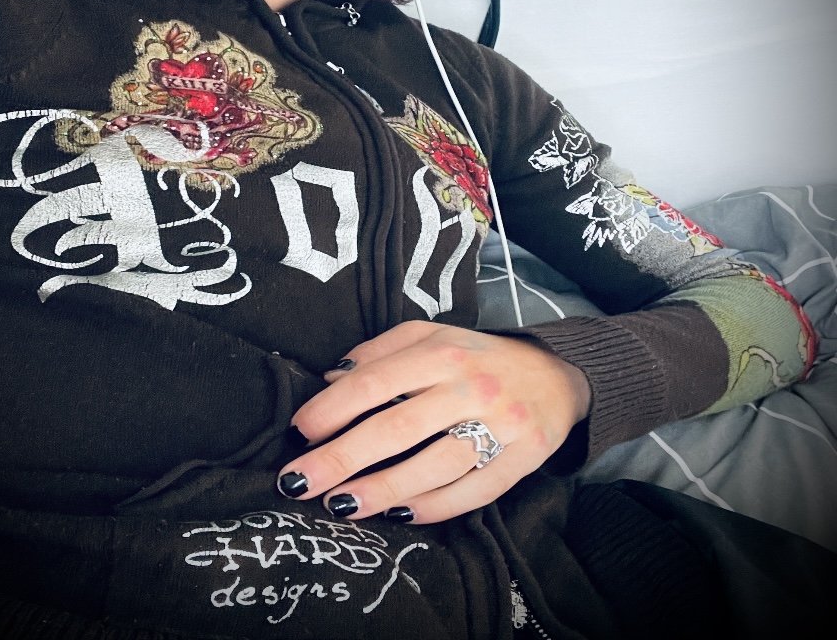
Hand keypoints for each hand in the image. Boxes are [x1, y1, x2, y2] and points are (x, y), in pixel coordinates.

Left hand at [276, 320, 590, 523]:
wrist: (554, 375)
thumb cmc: (475, 356)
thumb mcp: (429, 336)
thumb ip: (379, 353)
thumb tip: (328, 379)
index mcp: (440, 351)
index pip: (375, 381)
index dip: (333, 408)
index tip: (300, 431)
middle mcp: (469, 386)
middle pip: (397, 427)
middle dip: (342, 457)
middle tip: (298, 482)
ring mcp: (499, 425)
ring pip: (433, 465)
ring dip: (382, 489)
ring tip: (340, 506)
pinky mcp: (522, 458)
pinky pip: (473, 491)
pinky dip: (434, 507)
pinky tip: (400, 515)